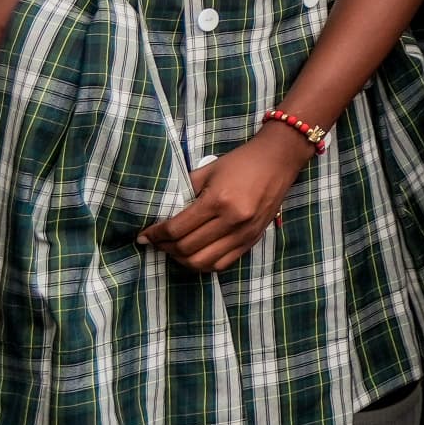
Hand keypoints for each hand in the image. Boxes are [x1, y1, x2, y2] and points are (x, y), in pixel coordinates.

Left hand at [140, 122, 314, 273]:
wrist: (279, 159)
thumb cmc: (241, 161)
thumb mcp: (208, 171)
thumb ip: (185, 192)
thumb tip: (162, 214)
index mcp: (218, 200)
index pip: (177, 229)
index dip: (155, 235)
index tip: (144, 236)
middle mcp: (232, 220)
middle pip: (187, 248)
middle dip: (165, 248)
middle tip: (156, 242)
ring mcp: (244, 233)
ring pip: (203, 262)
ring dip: (182, 259)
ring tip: (173, 250)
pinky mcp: (253, 239)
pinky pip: (222, 264)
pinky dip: (204, 264)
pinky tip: (195, 255)